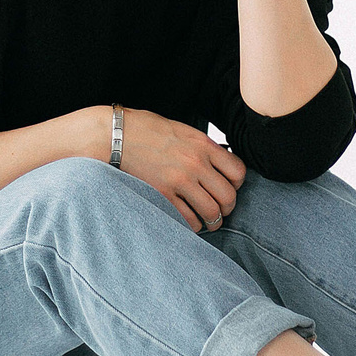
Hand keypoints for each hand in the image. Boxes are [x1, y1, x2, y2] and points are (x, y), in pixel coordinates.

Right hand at [115, 108, 246, 231]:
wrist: (118, 135)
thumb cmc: (149, 130)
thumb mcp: (184, 131)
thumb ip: (204, 149)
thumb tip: (220, 167)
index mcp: (204, 145)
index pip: (238, 172)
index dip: (237, 184)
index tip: (230, 187)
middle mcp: (195, 163)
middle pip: (228, 197)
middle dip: (227, 208)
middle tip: (221, 210)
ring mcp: (179, 181)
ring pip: (211, 212)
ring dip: (213, 221)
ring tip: (209, 221)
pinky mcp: (162, 195)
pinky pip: (188, 219)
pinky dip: (193, 225)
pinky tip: (190, 220)